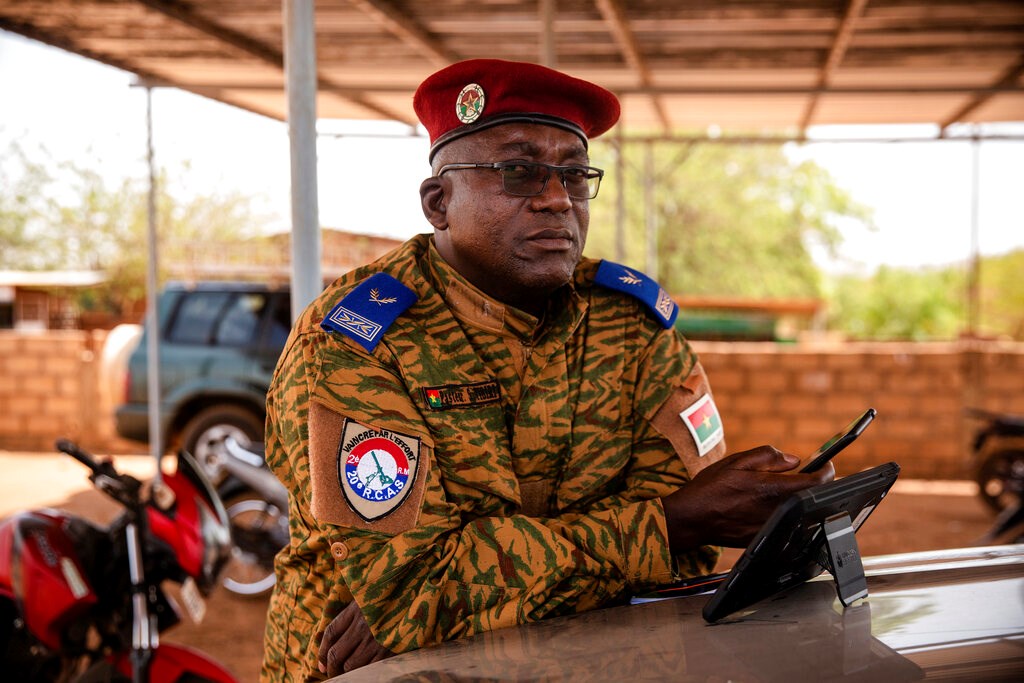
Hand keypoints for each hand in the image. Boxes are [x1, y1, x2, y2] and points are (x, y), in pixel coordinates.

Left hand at [317, 600, 392, 675]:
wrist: (419, 593)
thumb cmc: (393, 596)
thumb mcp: (369, 597)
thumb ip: (353, 613)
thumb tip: (330, 639)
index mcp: (356, 609)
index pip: (330, 633)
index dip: (321, 651)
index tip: (322, 662)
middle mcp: (363, 624)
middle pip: (336, 653)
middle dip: (331, 667)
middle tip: (332, 672)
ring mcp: (376, 638)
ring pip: (351, 665)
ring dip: (345, 673)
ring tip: (346, 674)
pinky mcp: (390, 648)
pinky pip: (370, 667)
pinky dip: (363, 672)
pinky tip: (363, 671)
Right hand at [661, 445, 833, 550]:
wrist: (692, 518)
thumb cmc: (711, 488)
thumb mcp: (736, 461)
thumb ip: (768, 456)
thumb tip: (794, 460)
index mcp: (773, 488)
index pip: (817, 481)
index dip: (826, 470)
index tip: (825, 464)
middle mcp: (778, 510)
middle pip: (812, 498)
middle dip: (813, 485)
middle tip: (807, 475)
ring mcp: (773, 527)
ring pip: (801, 513)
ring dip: (799, 501)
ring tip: (784, 491)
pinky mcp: (766, 538)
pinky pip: (786, 525)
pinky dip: (786, 514)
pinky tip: (770, 508)